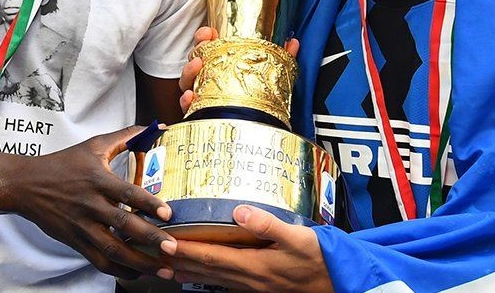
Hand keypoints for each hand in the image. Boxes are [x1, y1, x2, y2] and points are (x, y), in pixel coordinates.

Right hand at [13, 126, 175, 279]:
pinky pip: (99, 261)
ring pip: (113, 250)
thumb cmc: (63, 163)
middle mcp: (91, 205)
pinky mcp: (75, 242)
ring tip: (164, 270)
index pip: (127, 193)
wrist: (27, 185)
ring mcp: (82, 226)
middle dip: (150, 238)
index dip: (148, 203)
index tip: (168, 214)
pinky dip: (120, 270)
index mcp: (98, 180)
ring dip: (140, 262)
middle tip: (172, 248)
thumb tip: (158, 127)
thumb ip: (126, 136)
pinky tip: (138, 271)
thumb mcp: (94, 145)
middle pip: (123, 225)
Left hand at [161, 205, 331, 291]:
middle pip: (206, 270)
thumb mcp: (299, 237)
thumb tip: (239, 210)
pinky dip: (208, 277)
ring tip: (168, 267)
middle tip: (154, 254)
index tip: (164, 242)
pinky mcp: (261, 286)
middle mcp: (250, 280)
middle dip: (179, 262)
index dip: (185, 250)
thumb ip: (268, 224)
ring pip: (214, 279)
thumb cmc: (321, 259)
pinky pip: (226, 282)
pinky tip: (203, 274)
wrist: (340, 282)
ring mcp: (255, 286)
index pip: (211, 257)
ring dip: (190, 272)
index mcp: (255, 266)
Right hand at [178, 28, 298, 114]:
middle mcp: (208, 78)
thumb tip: (293, 42)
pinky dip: (187, 100)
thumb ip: (280, 57)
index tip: (209, 32)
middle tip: (204, 46)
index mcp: (221, 64)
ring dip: (189, 72)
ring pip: (188, 81)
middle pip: (195, 61)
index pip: (207, 47)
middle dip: (196, 50)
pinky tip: (191, 96)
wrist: (255, 127)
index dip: (205, 38)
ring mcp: (202, 95)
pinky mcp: (201, 113)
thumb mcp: (268, 73)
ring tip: (197, 66)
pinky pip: (188, 107)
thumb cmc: (255, 96)